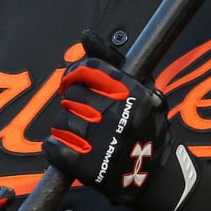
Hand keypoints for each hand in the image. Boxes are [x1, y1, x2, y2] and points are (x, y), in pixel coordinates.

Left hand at [43, 32, 170, 207]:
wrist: (156, 174)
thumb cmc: (148, 125)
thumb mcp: (143, 86)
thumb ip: (112, 58)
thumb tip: (86, 35)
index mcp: (132, 93)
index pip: (89, 69)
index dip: (76, 73)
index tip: (73, 80)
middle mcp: (117, 115)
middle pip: (73, 94)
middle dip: (72, 101)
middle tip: (81, 110)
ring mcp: (103, 142)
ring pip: (62, 120)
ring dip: (64, 125)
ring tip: (78, 131)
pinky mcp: (89, 167)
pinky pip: (56, 148)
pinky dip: (54, 147)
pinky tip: (64, 147)